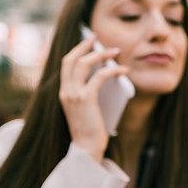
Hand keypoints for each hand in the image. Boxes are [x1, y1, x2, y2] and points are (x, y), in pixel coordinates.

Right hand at [58, 36, 129, 162]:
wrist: (86, 149)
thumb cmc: (90, 132)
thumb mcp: (85, 109)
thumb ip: (88, 94)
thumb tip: (105, 77)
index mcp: (63, 93)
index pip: (65, 65)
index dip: (76, 51)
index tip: (87, 42)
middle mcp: (65, 91)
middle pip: (71, 59)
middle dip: (84, 45)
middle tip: (96, 37)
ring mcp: (73, 94)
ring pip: (84, 63)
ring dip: (100, 54)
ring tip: (115, 51)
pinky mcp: (85, 99)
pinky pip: (100, 76)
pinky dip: (113, 70)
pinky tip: (123, 70)